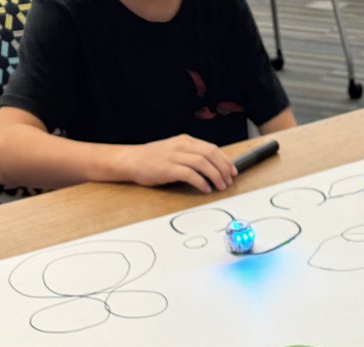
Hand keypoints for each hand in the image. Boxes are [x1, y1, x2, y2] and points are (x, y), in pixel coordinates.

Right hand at [118, 135, 237, 192]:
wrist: (131, 160)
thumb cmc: (153, 159)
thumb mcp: (174, 151)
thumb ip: (191, 156)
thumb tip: (210, 168)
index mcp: (185, 141)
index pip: (211, 148)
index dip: (225, 160)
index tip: (232, 171)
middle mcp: (182, 146)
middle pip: (211, 154)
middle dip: (224, 168)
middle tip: (229, 181)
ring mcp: (175, 156)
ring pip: (203, 163)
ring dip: (216, 176)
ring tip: (221, 187)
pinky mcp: (169, 168)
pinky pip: (190, 174)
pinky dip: (201, 182)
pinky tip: (206, 189)